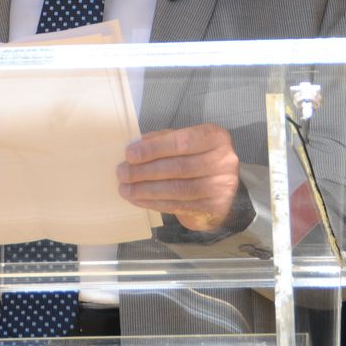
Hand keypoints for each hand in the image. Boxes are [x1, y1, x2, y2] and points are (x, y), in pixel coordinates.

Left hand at [118, 123, 241, 230]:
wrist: (219, 189)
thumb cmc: (196, 159)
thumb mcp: (183, 143)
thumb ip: (162, 140)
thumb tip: (135, 146)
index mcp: (215, 138)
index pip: (182, 142)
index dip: (154, 149)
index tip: (130, 155)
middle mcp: (223, 161)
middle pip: (179, 167)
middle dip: (145, 171)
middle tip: (122, 173)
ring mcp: (221, 187)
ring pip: (177, 189)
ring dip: (146, 190)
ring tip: (126, 189)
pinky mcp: (214, 208)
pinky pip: (179, 205)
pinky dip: (154, 203)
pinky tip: (139, 200)